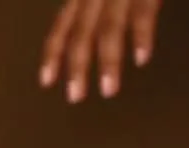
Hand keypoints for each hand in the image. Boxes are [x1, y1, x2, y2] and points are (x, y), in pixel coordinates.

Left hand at [40, 0, 162, 101]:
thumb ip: (97, 7)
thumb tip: (87, 37)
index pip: (63, 22)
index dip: (53, 51)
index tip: (45, 81)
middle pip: (82, 29)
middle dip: (77, 65)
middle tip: (75, 97)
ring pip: (108, 24)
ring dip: (108, 60)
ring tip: (109, 90)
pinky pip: (143, 9)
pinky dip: (142, 33)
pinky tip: (142, 57)